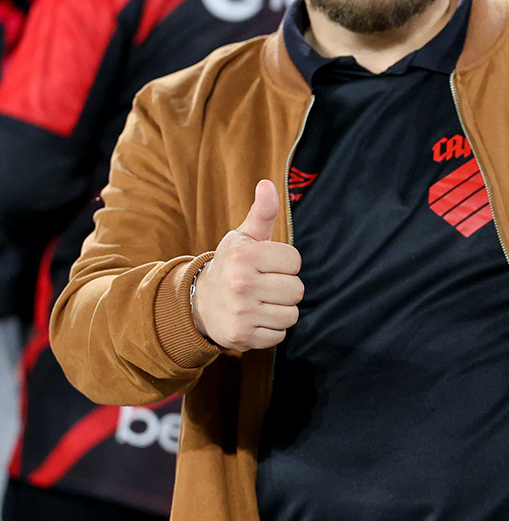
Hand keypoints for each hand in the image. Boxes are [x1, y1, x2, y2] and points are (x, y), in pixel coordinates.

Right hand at [191, 181, 302, 351]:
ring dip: (281, 309)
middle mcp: (240, 284)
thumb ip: (262, 212)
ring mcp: (240, 312)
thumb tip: (267, 184)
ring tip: (261, 301)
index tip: (268, 265)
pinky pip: (280, 335)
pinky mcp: (241, 336)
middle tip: (265, 285)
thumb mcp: (244, 237)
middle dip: (285, 287)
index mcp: (244, 256)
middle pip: (297, 290)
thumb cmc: (231, 265)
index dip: (286, 263)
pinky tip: (256, 318)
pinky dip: (272, 329)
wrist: (198, 302)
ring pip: (291, 314)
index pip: (295, 261)